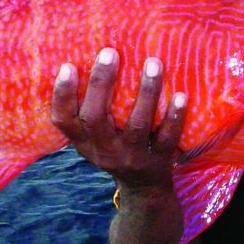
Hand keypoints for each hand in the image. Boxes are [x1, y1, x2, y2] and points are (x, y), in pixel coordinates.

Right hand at [50, 48, 187, 189]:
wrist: (143, 190)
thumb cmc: (115, 148)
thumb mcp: (94, 137)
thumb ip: (89, 108)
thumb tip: (86, 55)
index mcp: (84, 141)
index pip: (63, 120)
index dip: (62, 95)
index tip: (68, 66)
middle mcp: (104, 151)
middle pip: (96, 119)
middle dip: (101, 84)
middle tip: (110, 53)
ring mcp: (132, 157)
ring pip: (136, 125)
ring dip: (146, 93)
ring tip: (153, 63)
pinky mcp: (159, 161)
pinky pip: (167, 138)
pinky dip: (174, 117)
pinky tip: (181, 95)